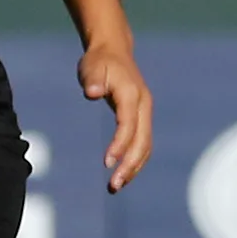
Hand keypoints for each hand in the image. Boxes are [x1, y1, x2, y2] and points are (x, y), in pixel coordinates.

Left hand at [80, 37, 153, 191]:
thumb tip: (93, 93)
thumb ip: (93, 80)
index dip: (120, 145)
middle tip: (114, 185)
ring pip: (145, 146)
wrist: (114, 51)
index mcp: (132, 94)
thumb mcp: (91, 67)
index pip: (128, 125)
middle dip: (130, 165)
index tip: (107, 163)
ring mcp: (144, 113)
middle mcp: (143, 106)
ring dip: (133, 167)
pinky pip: (142, 143)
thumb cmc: (99, 61)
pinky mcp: (141, 118)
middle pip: (142, 141)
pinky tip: (122, 173)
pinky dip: (134, 160)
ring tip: (115, 186)